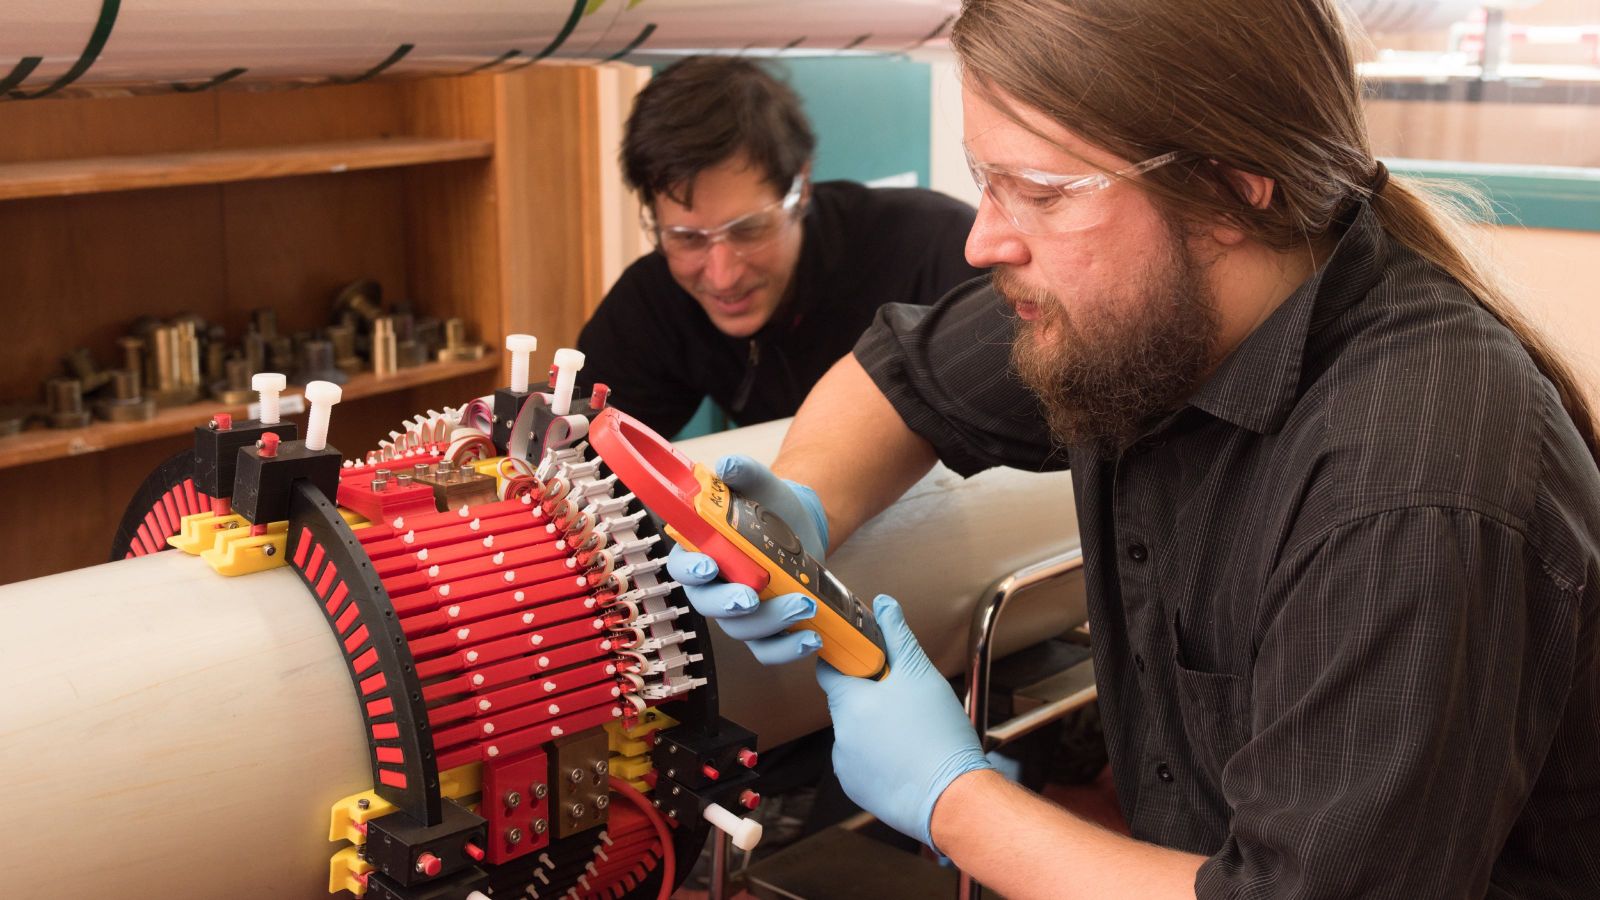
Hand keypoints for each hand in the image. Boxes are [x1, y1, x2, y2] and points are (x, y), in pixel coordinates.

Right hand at [663, 455, 830, 664]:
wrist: (801, 522)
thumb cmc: (768, 504)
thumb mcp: (758, 482)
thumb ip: (741, 472)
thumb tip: (727, 465)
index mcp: (701, 551)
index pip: (682, 567)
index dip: (691, 572)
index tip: (710, 568)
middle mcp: (714, 586)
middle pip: (709, 606)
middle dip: (730, 605)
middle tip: (753, 597)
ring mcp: (740, 612)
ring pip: (743, 630)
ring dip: (771, 623)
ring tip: (804, 606)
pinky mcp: (767, 628)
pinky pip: (769, 649)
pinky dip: (789, 649)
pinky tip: (812, 637)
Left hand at [816, 594, 991, 848]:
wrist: (952, 797)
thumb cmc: (939, 736)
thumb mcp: (921, 676)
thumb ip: (897, 638)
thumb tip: (883, 605)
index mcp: (849, 702)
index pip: (829, 669)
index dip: (848, 660)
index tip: (868, 662)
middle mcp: (839, 733)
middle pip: (847, 703)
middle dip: (870, 699)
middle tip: (904, 702)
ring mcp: (844, 764)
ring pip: (855, 733)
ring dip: (874, 728)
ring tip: (910, 734)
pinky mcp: (855, 787)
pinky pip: (861, 762)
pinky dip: (877, 757)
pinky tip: (905, 758)